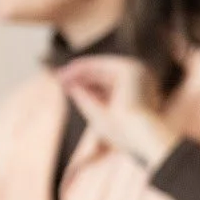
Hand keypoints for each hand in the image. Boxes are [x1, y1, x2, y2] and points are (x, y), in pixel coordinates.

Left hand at [56, 55, 178, 169]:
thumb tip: (69, 84)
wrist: (139, 135)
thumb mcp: (97, 112)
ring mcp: (137, 71)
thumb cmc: (122, 132)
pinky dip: (82, 69)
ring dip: (78, 70)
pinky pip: (100, 65)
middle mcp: (140, 78)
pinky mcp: (129, 69)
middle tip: (59, 77)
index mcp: (139, 90)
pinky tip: (68, 74)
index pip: (109, 81)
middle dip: (80, 74)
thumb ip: (84, 97)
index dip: (86, 81)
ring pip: (100, 66)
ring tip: (59, 76)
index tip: (67, 84)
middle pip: (103, 71)